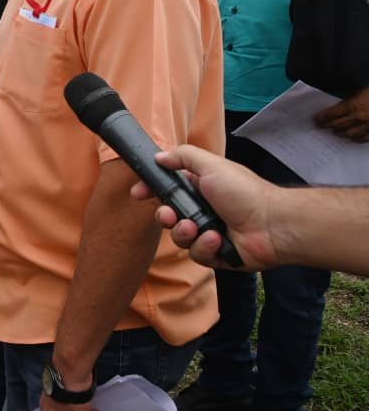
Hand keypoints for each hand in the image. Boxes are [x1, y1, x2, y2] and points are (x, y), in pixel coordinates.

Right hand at [129, 144, 277, 270]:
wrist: (273, 225)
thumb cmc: (245, 192)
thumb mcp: (212, 166)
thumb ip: (183, 156)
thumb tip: (159, 156)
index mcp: (200, 188)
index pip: (167, 189)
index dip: (151, 191)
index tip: (138, 193)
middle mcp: (203, 210)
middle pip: (168, 215)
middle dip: (164, 216)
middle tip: (168, 215)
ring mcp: (208, 232)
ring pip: (179, 237)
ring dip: (185, 233)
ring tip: (199, 228)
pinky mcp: (215, 254)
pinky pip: (196, 254)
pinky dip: (205, 247)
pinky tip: (217, 240)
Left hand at [314, 86, 368, 141]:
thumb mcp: (359, 92)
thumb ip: (348, 100)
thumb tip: (335, 108)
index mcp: (353, 105)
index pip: (331, 114)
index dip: (321, 118)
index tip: (316, 120)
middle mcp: (359, 117)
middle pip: (337, 125)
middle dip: (328, 126)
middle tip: (322, 126)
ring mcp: (368, 126)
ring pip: (348, 134)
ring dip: (340, 133)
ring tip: (335, 132)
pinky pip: (362, 139)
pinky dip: (354, 138)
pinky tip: (351, 136)